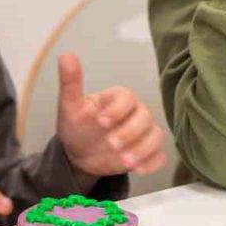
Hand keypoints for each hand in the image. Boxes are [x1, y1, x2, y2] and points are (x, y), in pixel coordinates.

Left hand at [55, 52, 167, 181]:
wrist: (79, 154)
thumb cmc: (77, 127)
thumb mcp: (69, 106)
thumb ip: (70, 82)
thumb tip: (66, 55)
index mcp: (118, 98)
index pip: (128, 97)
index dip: (117, 109)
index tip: (101, 121)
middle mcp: (134, 113)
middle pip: (145, 117)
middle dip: (130, 132)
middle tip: (112, 143)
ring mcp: (142, 134)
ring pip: (156, 136)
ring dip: (142, 149)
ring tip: (125, 161)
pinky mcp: (147, 153)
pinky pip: (159, 156)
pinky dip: (152, 163)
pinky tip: (137, 169)